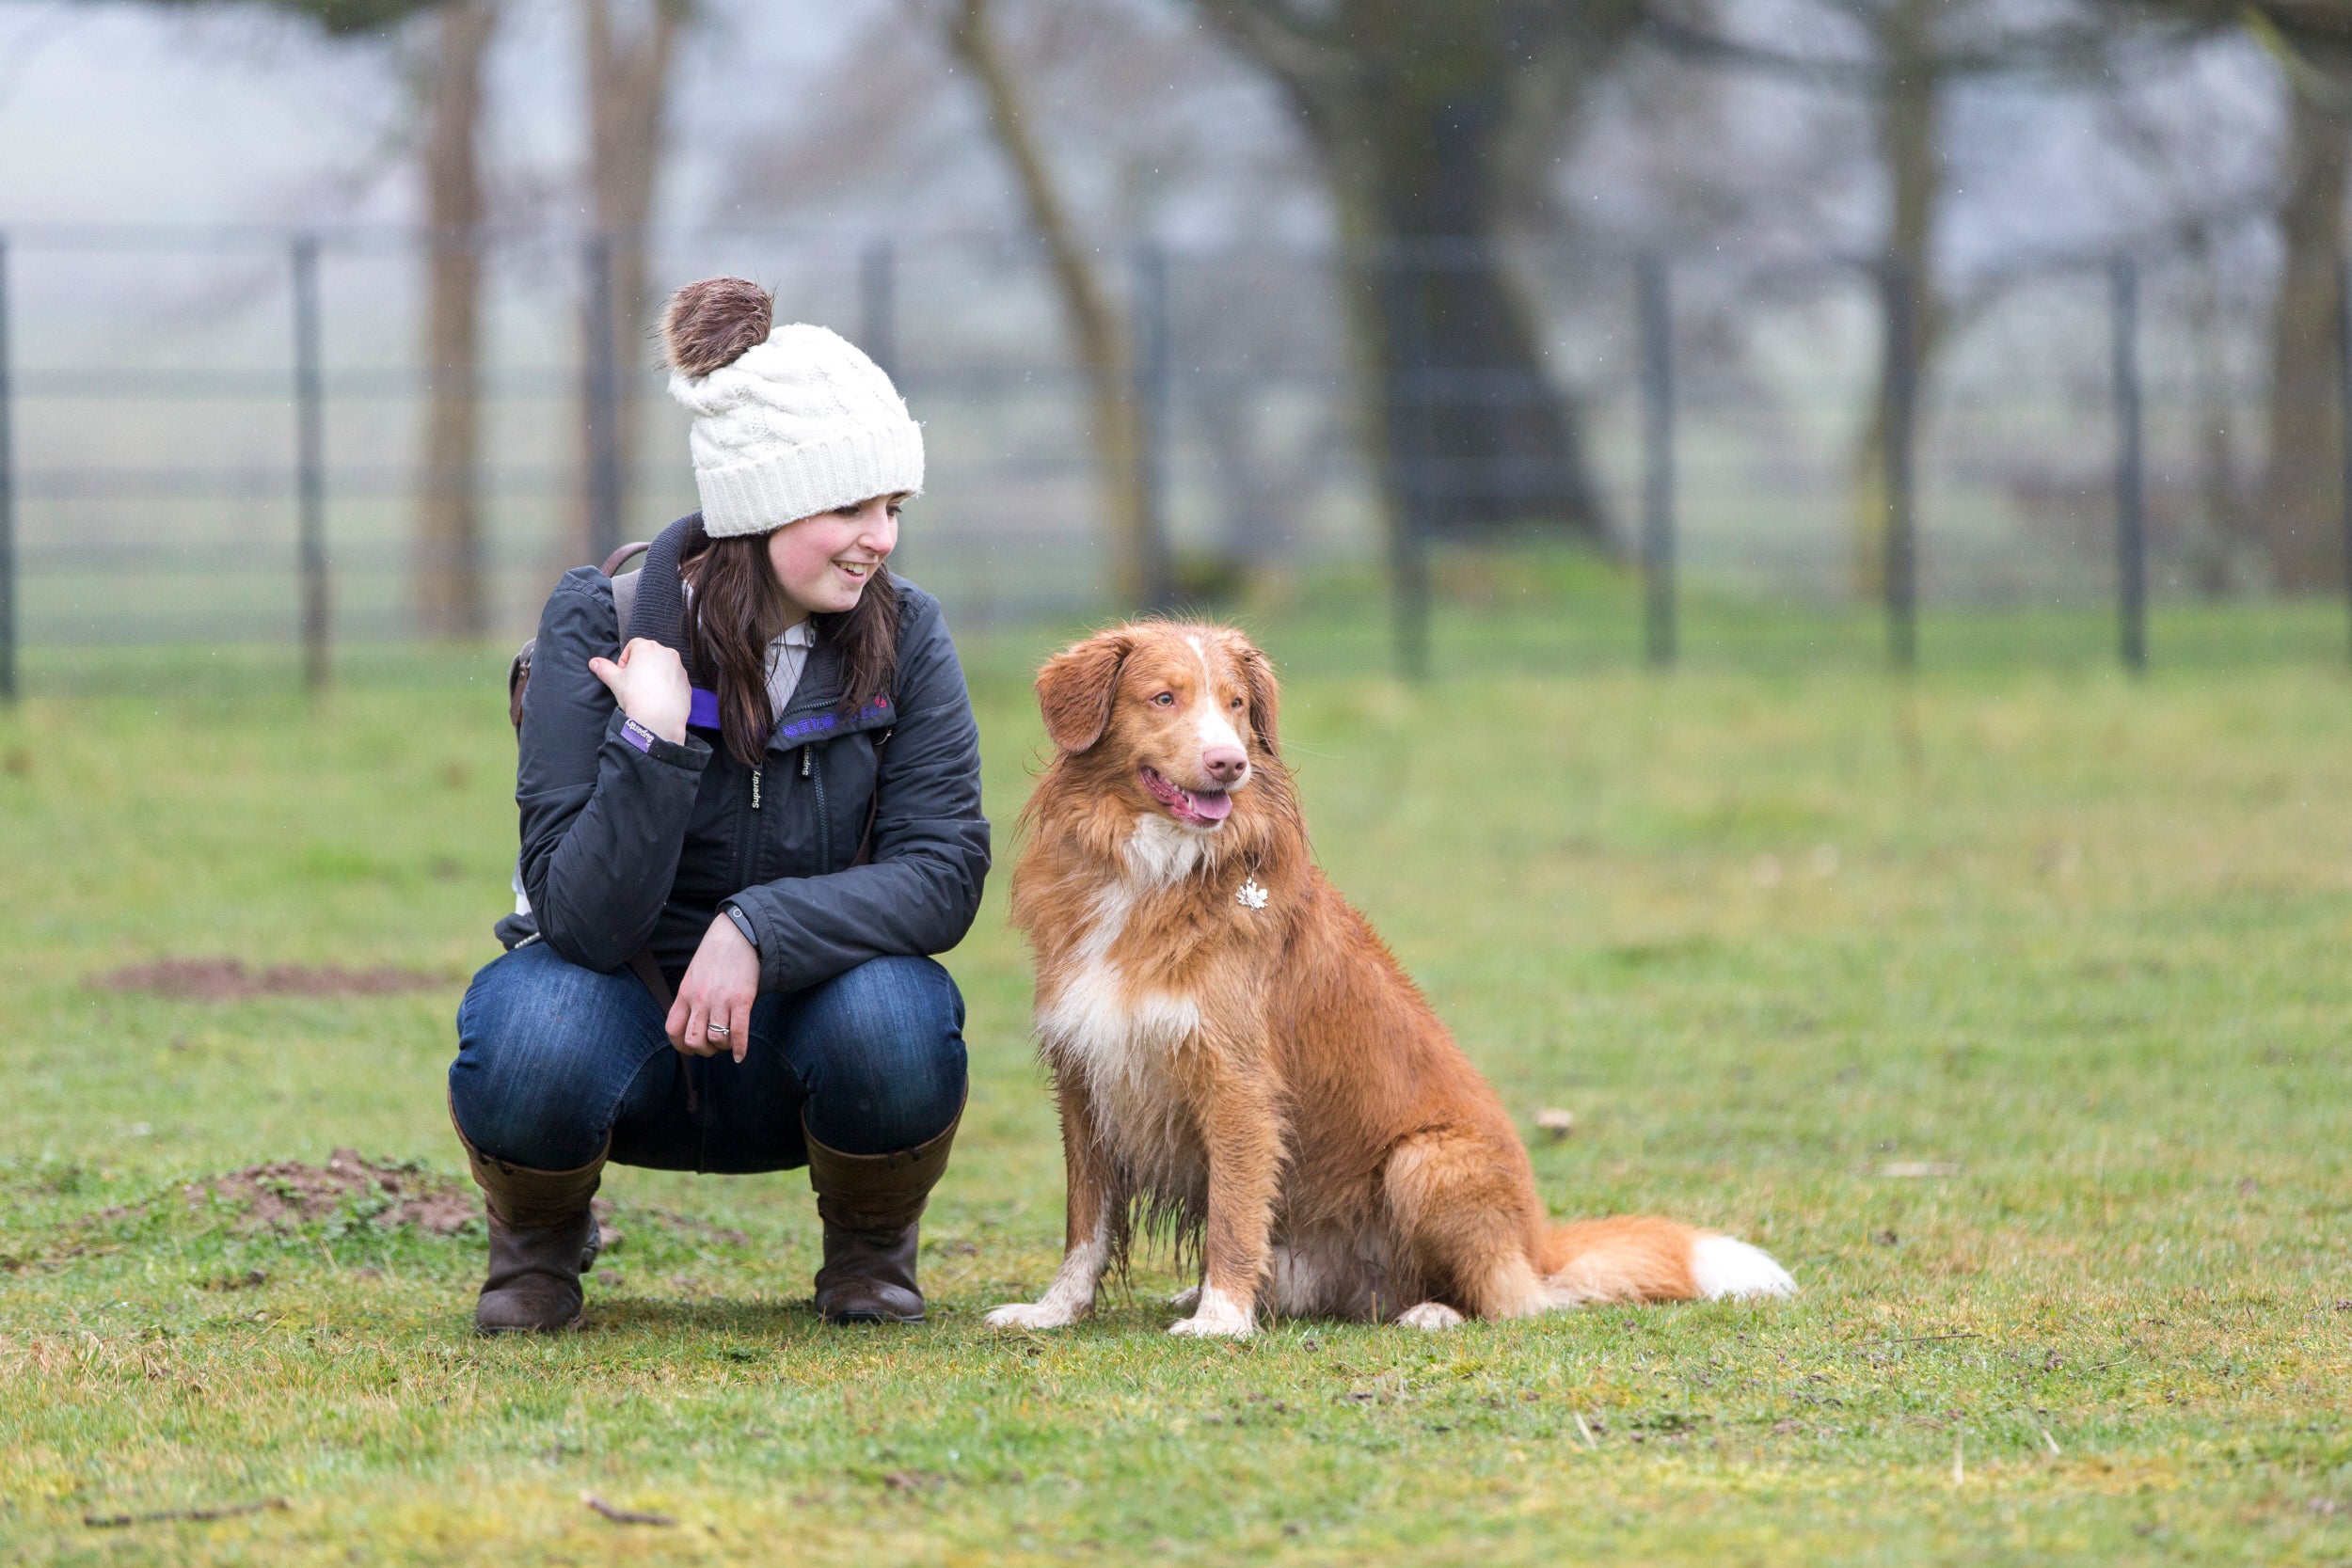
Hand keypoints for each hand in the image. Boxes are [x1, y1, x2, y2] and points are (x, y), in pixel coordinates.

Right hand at [589, 638, 691, 745]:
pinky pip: (674, 679)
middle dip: (640, 666)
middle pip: (650, 654)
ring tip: (646, 692)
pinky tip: (658, 699)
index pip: (633, 645)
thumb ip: (604, 668)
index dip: (625, 659)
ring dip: (654, 674)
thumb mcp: (614, 681)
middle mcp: (667, 653)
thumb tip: (593, 662)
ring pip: (663, 666)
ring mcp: (679, 667)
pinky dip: (667, 685)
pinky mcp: (687, 682)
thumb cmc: (635, 695)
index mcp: (648, 647)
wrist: (658, 719)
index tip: (623, 674)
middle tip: (633, 683)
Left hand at [667, 913, 758, 1061]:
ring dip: (723, 1047)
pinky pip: (738, 1032)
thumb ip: (691, 995)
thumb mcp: (695, 974)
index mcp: (685, 993)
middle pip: (693, 1040)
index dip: (681, 1046)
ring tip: (729, 1043)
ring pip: (716, 1039)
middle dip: (704, 1050)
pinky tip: (740, 1056)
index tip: (691, 1048)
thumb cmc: (717, 953)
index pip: (673, 1030)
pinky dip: (739, 1049)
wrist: (739, 933)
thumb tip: (695, 1019)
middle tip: (714, 1046)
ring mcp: (720, 1000)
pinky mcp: (741, 1000)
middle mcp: (699, 999)